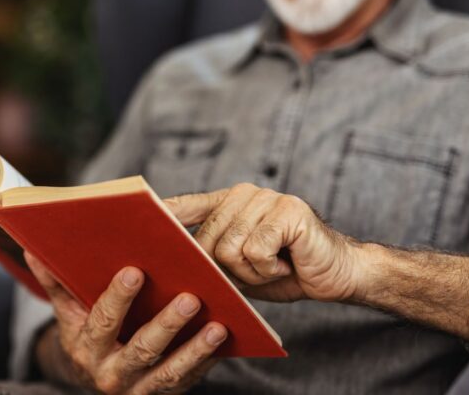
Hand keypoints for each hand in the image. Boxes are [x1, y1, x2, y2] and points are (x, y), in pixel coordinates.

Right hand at [24, 252, 227, 393]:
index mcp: (85, 348)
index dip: (118, 298)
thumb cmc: (85, 331)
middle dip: (167, 325)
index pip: (102, 321)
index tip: (136, 271)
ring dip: (195, 350)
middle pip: (142, 349)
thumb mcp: (67, 310)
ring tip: (217, 326)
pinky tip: (224, 341)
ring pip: (170, 371)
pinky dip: (207, 362)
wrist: (94, 377)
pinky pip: (188, 381)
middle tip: (191, 298)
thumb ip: (55, 280)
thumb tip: (32, 246)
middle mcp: (110, 374)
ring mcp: (139, 390)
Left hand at [165, 184, 363, 302]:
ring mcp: (266, 198)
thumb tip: (174, 263)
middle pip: (207, 240)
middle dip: (228, 268)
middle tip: (259, 268)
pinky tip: (287, 261)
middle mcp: (244, 194)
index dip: (161, 212)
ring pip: (229, 248)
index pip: (187, 205)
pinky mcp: (288, 210)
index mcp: (228, 203)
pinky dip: (269, 268)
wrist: (335, 274)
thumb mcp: (239, 266)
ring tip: (274, 264)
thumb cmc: (283, 270)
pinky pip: (255, 250)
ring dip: (252, 271)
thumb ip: (212, 257)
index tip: (133, 213)